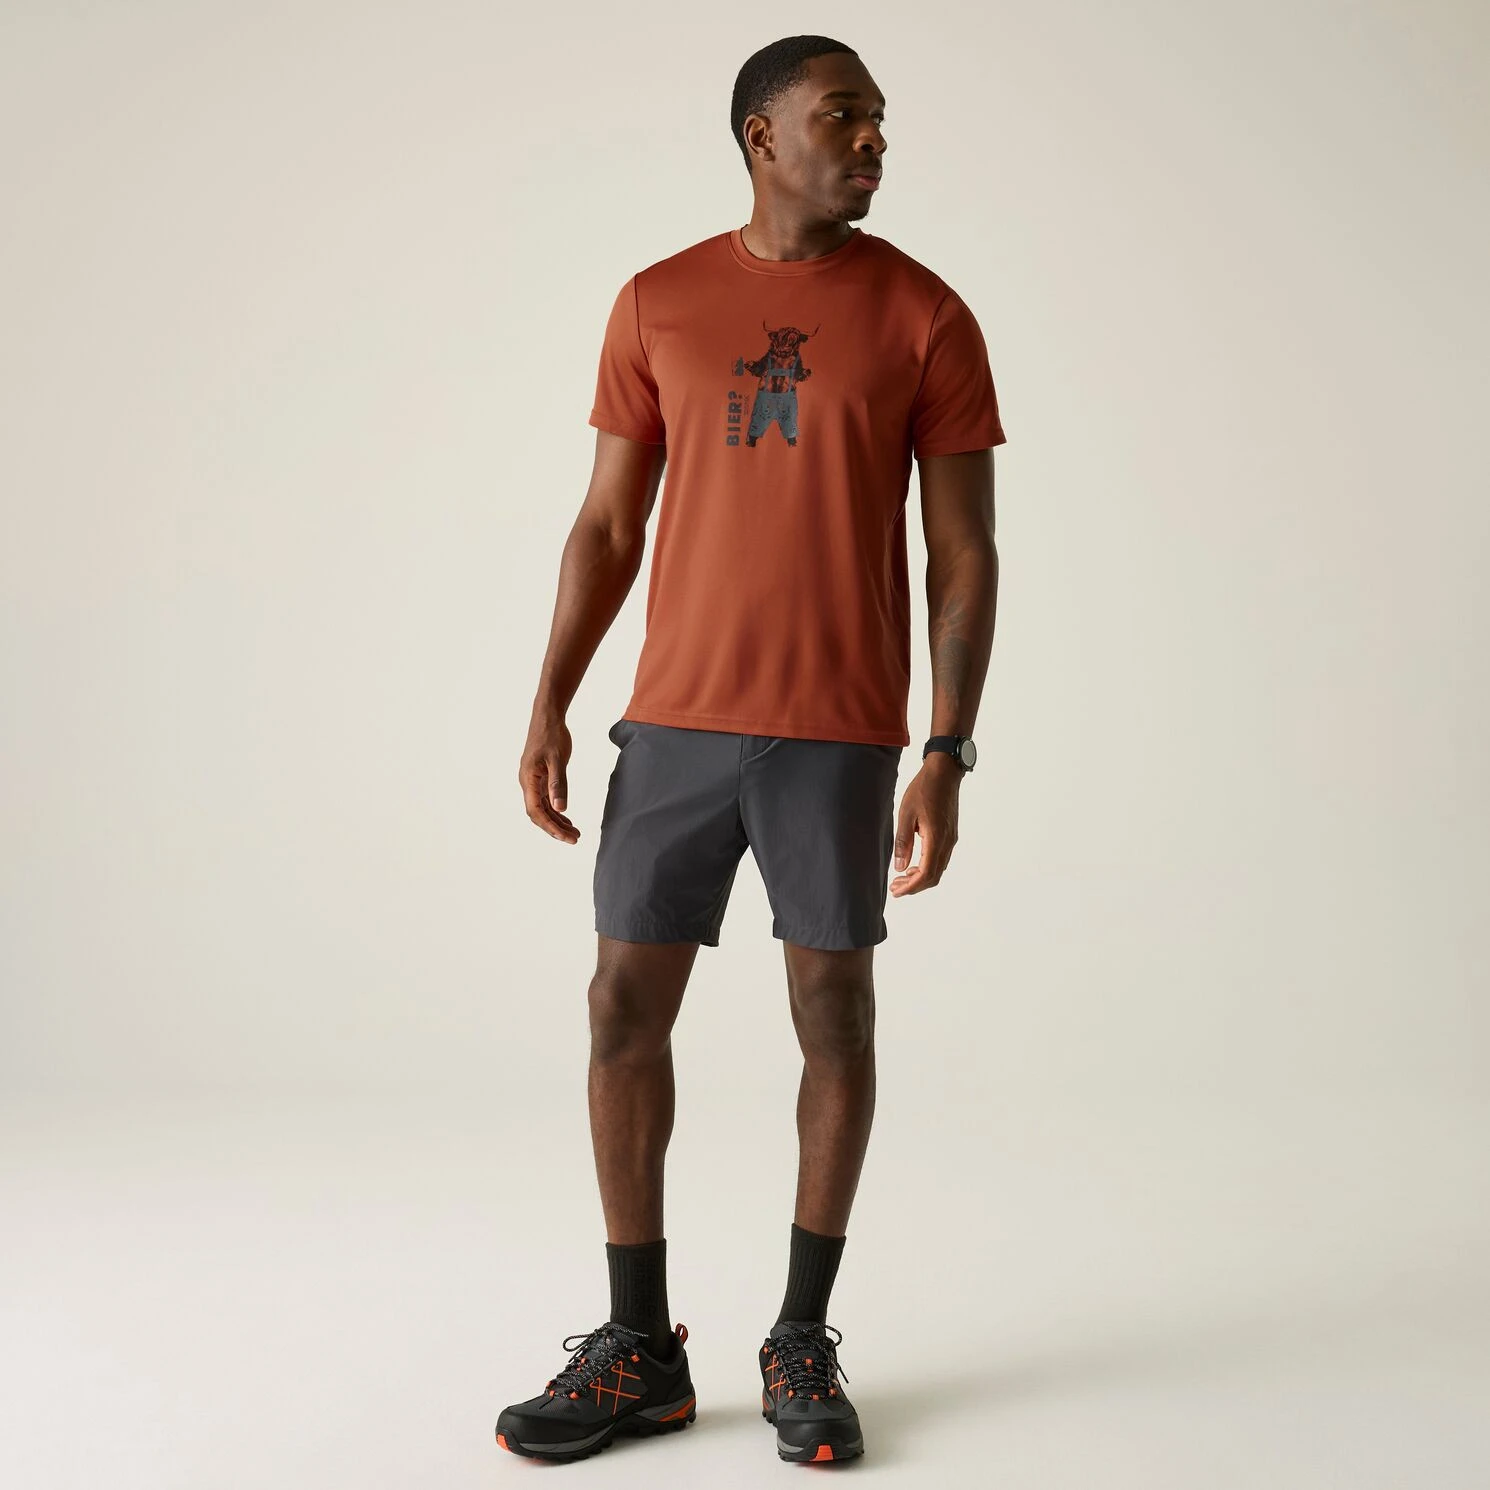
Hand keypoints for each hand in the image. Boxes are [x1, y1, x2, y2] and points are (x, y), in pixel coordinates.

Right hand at [519, 713, 578, 843]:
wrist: (547, 717)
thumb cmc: (552, 735)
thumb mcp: (558, 759)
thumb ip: (558, 784)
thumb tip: (560, 809)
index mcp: (528, 779)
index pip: (536, 811)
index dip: (551, 827)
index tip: (567, 837)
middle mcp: (527, 783)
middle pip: (539, 814)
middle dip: (555, 828)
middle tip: (575, 839)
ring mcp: (533, 781)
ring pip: (542, 808)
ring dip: (557, 821)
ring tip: (574, 833)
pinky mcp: (539, 778)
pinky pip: (545, 800)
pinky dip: (556, 810)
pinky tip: (567, 818)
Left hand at [888, 755, 960, 895]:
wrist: (945, 773)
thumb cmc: (924, 789)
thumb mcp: (906, 814)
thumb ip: (902, 842)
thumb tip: (900, 867)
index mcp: (936, 839)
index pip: (926, 874)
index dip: (911, 887)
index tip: (897, 891)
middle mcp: (947, 842)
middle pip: (934, 876)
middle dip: (914, 886)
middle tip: (895, 887)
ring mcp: (951, 839)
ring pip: (938, 869)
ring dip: (920, 878)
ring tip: (901, 878)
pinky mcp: (950, 834)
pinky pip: (940, 859)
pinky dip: (927, 867)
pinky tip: (913, 863)